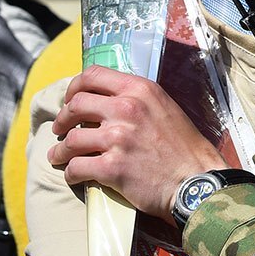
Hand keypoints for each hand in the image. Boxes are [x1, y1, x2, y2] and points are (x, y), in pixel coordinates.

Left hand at [48, 65, 226, 220]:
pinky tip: (73, 175)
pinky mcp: (112, 168)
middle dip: (62, 118)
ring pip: (70, 139)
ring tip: (58, 155)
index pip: (93, 75)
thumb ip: (136, 99)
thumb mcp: (164, 107)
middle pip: (75, 105)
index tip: (70, 100)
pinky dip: (70, 173)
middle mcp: (127, 109)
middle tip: (60, 128)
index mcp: (139, 89)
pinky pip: (76, 168)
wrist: (196, 180)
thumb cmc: (183, 146)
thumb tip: (107, 99)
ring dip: (60, 150)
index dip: (74, 87)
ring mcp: (118, 138)